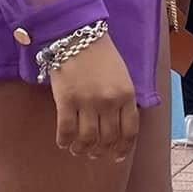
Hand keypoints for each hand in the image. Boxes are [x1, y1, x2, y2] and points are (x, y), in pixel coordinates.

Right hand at [49, 35, 139, 161]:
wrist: (76, 34)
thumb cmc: (100, 53)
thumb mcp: (122, 75)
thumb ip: (123, 99)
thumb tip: (118, 125)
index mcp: (127, 95)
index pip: (129, 131)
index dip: (123, 148)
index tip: (117, 156)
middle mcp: (110, 101)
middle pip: (108, 139)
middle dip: (101, 151)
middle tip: (94, 153)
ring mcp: (88, 102)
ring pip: (87, 139)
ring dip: (82, 149)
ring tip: (78, 149)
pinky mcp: (66, 100)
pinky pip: (66, 130)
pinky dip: (64, 140)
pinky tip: (63, 142)